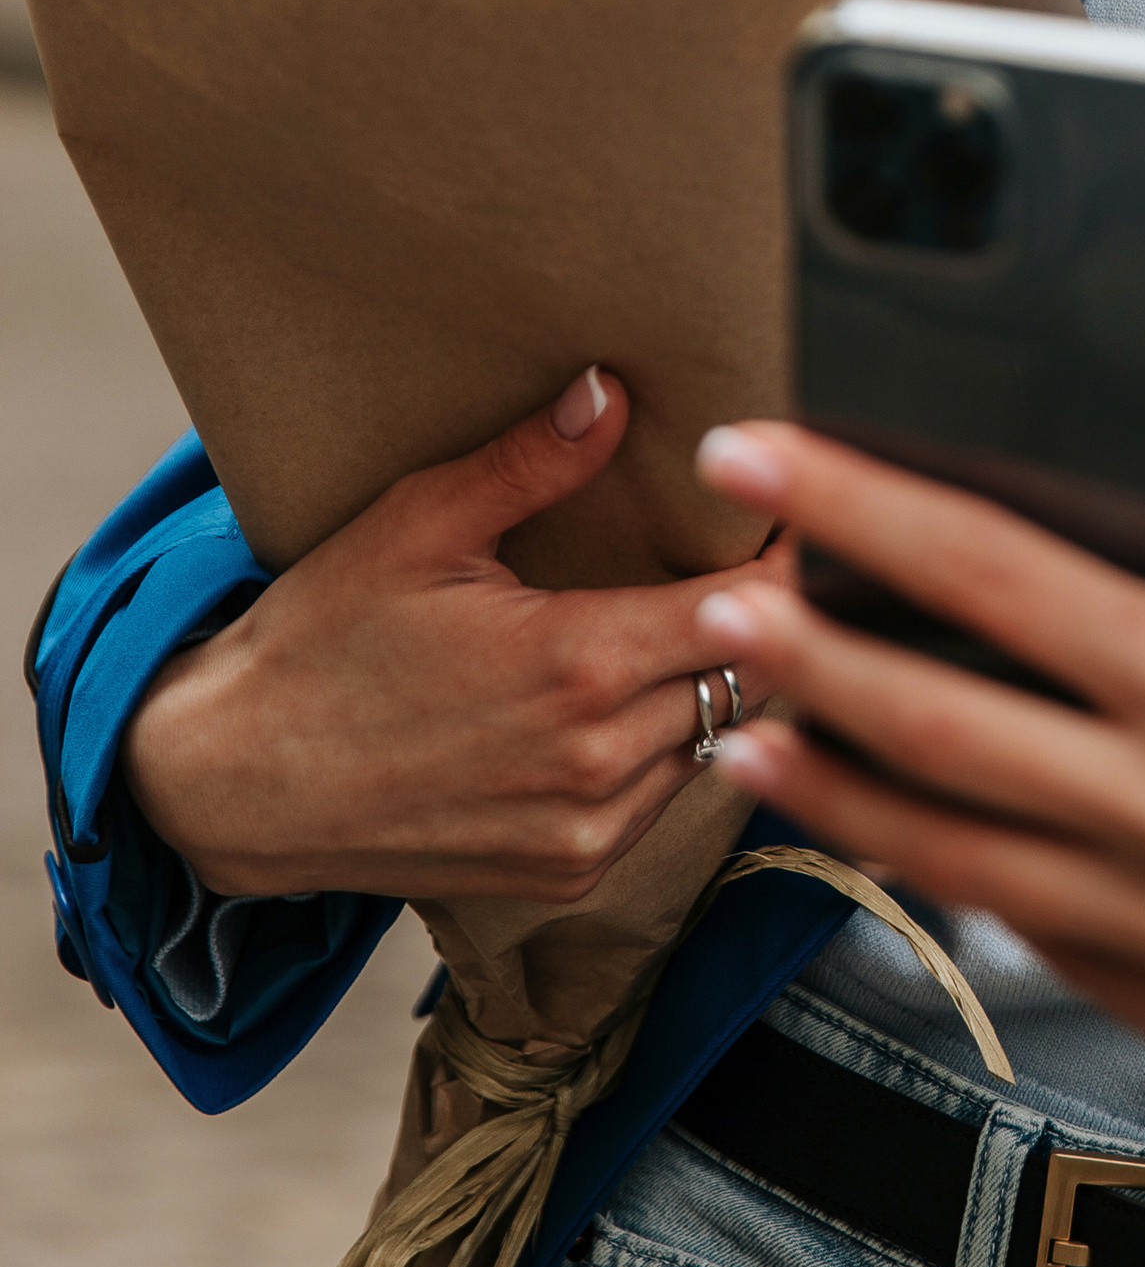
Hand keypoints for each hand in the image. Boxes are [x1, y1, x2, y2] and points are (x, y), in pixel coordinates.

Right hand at [122, 375, 771, 904]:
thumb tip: (613, 391)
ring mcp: (588, 832)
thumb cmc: (321, 645)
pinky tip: (630, 703)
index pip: (748, 611)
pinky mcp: (569, 875)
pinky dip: (664, 751)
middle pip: (747, 680)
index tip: (787, 522)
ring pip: (713, 744)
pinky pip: (663, 803)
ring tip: (694, 627)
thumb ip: (530, 462)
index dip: (781, 562)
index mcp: (579, 666)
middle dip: (761, 620)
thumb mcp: (416, 527)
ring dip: (715, 688)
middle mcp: (600, 762)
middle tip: (753, 563)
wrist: (236, 785)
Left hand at [690, 424, 1144, 1090]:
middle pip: (933, 718)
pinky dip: (957, 869)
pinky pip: (1039, 929)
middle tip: (709, 594)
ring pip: (950, 844)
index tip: (767, 455)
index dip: (859, 508)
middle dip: (798, 647)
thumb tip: (1046, 610)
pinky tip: (901, 830)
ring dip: (834, 776)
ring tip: (744, 724)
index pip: (994, 574)